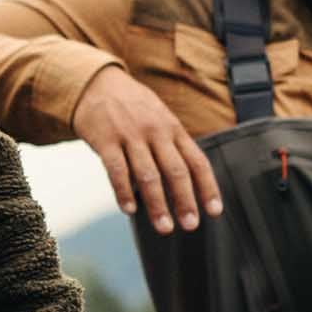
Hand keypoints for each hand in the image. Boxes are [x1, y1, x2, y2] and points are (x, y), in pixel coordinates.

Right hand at [72, 65, 223, 235]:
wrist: (97, 83)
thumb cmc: (132, 106)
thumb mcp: (160, 117)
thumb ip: (173, 145)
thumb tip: (188, 182)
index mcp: (173, 128)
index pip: (197, 161)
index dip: (208, 187)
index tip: (214, 211)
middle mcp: (156, 132)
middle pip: (176, 171)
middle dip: (185, 201)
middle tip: (190, 225)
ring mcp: (131, 136)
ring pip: (148, 175)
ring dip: (157, 204)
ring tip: (164, 227)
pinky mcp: (106, 140)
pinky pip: (117, 171)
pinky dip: (124, 192)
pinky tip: (130, 209)